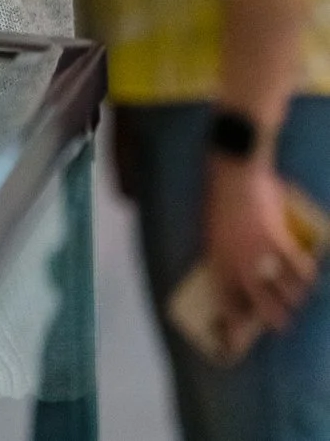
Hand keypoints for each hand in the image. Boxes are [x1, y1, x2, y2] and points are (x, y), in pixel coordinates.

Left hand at [204, 156, 318, 333]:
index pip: (226, 305)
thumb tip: (238, 273)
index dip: (234, 328)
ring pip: (288, 293)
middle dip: (276, 320)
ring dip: (296, 296)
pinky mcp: (279, 243)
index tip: (236, 343)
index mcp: (218, 264)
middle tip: (282, 323)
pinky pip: (301, 270)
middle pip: (264, 309)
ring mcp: (260, 256)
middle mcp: (238, 266)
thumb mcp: (213, 235)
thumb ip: (225, 256)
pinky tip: (308, 272)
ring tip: (297, 294)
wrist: (232, 176)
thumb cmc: (219, 202)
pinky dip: (307, 273)